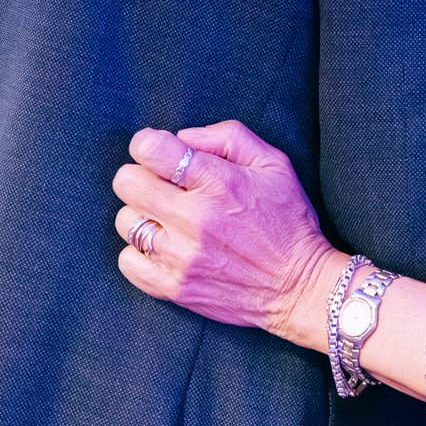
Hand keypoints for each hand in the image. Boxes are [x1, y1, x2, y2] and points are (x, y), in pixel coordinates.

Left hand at [112, 121, 338, 347]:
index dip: (150, 144)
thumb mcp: (274, 164)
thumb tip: (182, 138)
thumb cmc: (288, 220)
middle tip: (164, 186)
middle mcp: (196, 219)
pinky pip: (127, 261)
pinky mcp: (174, 288)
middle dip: (142, 176)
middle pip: (127, 182)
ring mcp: (181, 256)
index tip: (162, 153)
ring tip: (171, 221)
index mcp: (220, 183)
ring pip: (126, 221)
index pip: (150, 149)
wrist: (299, 287)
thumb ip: (228, 137)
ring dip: (144, 215)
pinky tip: (167, 247)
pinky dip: (140, 252)